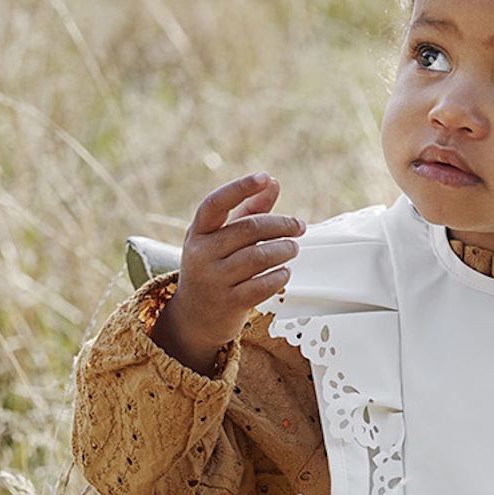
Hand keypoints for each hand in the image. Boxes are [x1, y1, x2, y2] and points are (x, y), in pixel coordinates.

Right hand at [149, 172, 304, 374]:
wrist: (194, 317)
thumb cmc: (214, 268)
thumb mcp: (222, 238)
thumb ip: (249, 210)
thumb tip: (273, 183)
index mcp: (198, 232)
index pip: (216, 203)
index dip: (241, 187)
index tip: (264, 177)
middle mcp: (202, 254)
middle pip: (249, 229)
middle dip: (281, 225)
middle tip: (299, 226)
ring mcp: (214, 280)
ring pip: (260, 256)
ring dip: (284, 249)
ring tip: (293, 248)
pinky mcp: (230, 303)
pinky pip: (264, 285)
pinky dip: (280, 276)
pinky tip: (285, 272)